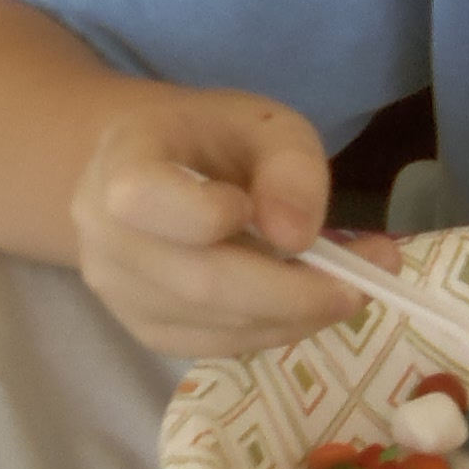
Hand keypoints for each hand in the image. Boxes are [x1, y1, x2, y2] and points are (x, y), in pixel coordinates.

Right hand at [74, 90, 354, 355]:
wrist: (150, 170)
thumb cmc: (209, 138)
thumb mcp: (263, 122)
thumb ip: (290, 165)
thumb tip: (297, 237)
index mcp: (120, 162)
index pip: (142, 199)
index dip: (208, 214)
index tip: (260, 206)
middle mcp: (103, 235)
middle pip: (199, 283)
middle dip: (294, 292)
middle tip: (365, 282)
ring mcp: (117, 292)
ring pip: (214, 326)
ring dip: (295, 316)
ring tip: (350, 286)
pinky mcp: (143, 330)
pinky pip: (216, 346)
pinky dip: (273, 330)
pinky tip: (304, 302)